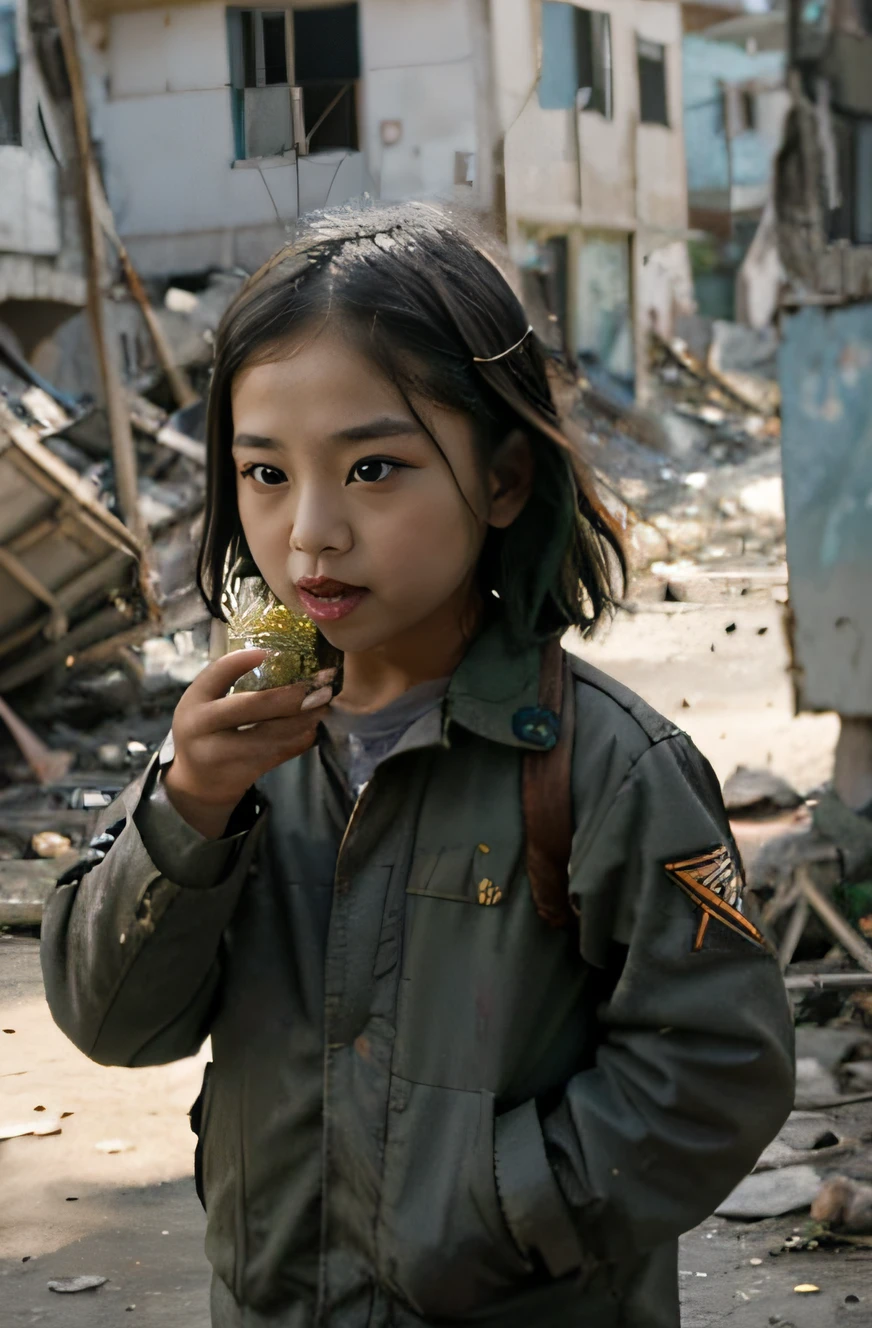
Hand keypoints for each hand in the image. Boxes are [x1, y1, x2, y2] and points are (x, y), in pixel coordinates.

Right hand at [163, 649, 333, 838]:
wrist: (198, 782)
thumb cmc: (207, 730)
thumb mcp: (206, 703)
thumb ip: (229, 682)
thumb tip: (279, 657)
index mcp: (193, 702)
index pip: (217, 673)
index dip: (242, 660)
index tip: (270, 651)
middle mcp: (203, 728)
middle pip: (252, 706)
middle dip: (290, 693)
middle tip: (318, 683)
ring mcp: (223, 754)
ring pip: (273, 733)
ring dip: (304, 718)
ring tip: (323, 704)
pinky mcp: (245, 773)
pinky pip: (280, 753)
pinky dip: (301, 739)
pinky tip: (313, 727)